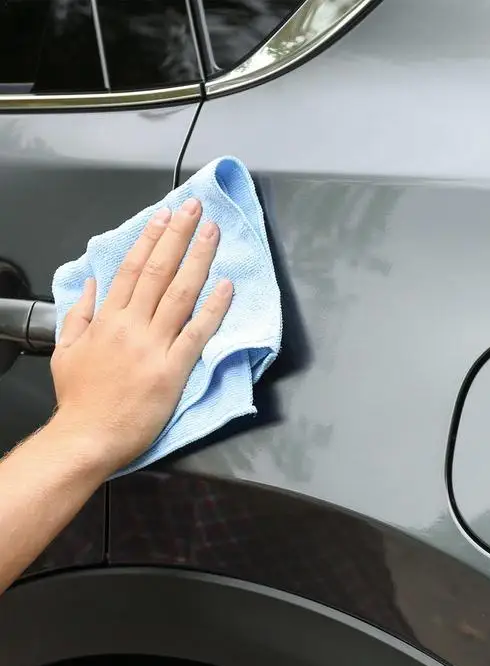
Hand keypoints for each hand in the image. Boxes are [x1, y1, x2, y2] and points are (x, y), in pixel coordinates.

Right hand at [49, 198, 231, 474]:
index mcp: (107, 319)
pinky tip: (226, 285)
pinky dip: (214, 307)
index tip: (164, 216)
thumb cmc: (80, 399)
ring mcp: (154, 346)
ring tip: (212, 234)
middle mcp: (132, 326)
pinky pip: (198, 332)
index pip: (132, 268)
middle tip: (194, 209)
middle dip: (178, 235)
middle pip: (159, 270)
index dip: (151, 238)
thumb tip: (89, 285)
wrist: (87, 437)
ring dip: (199, 259)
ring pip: (180, 292)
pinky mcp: (174, 369)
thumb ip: (78, 313)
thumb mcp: (66, 350)